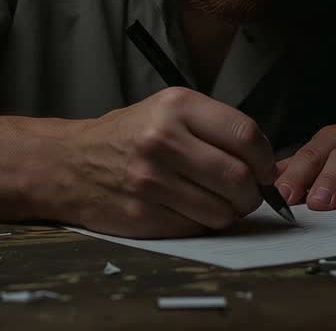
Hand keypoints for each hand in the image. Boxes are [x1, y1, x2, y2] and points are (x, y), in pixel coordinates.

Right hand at [58, 87, 277, 238]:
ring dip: (230, 212)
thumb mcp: (168, 110)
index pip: (245, 134)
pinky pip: (196, 228)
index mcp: (176, 107)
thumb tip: (265, 163)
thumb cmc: (128, 135)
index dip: (265, 158)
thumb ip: (215, 127)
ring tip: (218, 202)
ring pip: (222, 211)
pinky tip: (191, 210)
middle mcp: (163, 141)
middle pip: (238, 177)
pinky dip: (203, 224)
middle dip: (253, 191)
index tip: (265, 168)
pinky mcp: (143, 215)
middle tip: (248, 192)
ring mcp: (151, 181)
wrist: (70, 163)